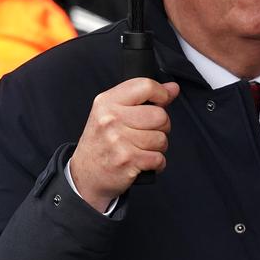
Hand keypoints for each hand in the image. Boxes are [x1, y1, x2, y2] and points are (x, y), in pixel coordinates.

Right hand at [69, 78, 177, 210]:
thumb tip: (173, 88)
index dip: (161, 94)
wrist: (86, 173)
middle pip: (160, 116)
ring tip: (142, 148)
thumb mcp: (114, 113)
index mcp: (107, 102)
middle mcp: (111, 119)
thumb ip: (144, 98)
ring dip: (158, 147)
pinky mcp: (127, 160)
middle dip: (161, 127)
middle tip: (147, 133)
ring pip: (161, 139)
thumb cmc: (102, 141)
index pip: (146, 86)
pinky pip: (159, 158)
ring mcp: (118, 140)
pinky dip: (157, 163)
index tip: (160, 102)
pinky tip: (143, 161)